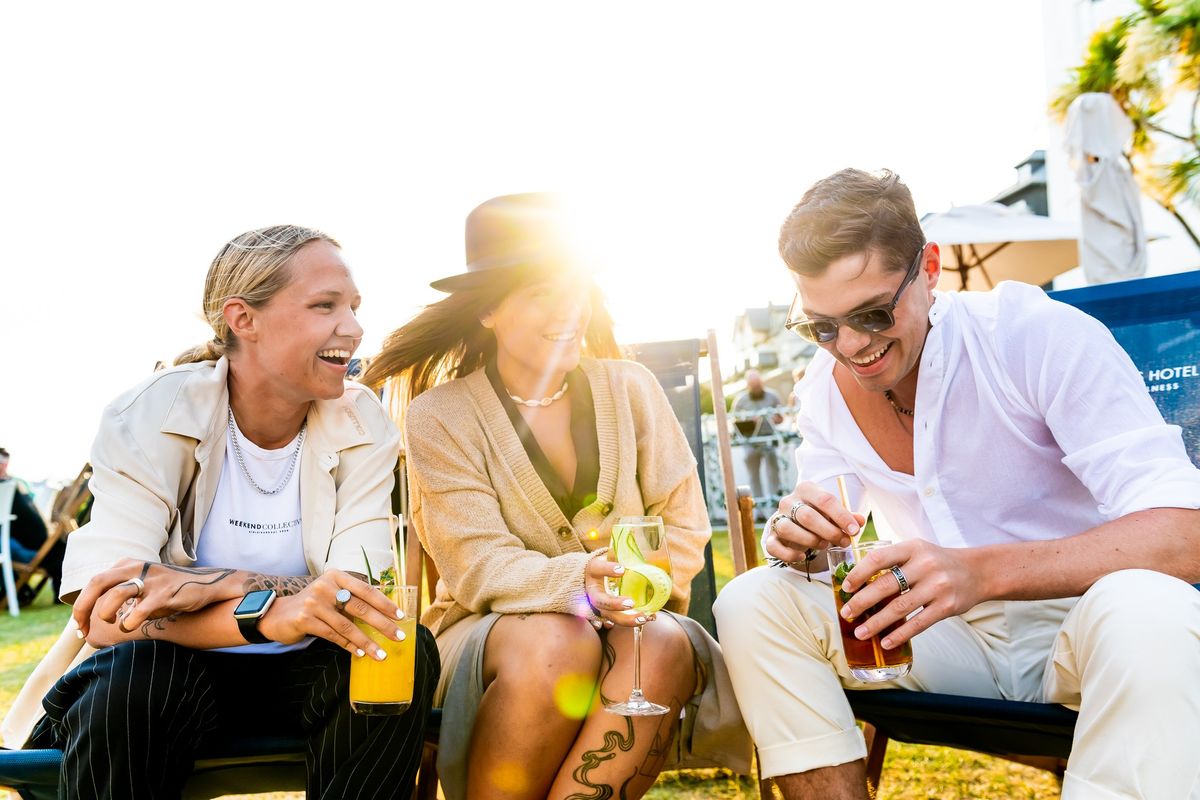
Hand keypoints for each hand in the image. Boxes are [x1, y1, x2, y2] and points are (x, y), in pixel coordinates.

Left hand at [75, 559, 239, 636]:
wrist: (205, 585)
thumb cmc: (167, 592)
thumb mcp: (140, 587)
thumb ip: (117, 594)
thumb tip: (89, 616)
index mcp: (126, 565)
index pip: (93, 583)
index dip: (81, 606)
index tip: (80, 628)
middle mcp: (136, 567)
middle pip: (97, 583)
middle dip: (83, 608)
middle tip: (83, 630)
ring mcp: (151, 579)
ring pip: (116, 594)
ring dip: (107, 613)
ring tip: (114, 623)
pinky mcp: (165, 593)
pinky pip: (140, 610)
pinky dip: (129, 622)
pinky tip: (131, 626)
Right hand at [258, 570, 405, 659]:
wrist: (278, 614)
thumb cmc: (314, 605)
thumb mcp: (332, 594)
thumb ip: (353, 599)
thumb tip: (385, 614)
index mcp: (337, 576)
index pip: (367, 590)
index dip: (385, 603)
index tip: (401, 616)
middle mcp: (326, 586)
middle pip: (360, 607)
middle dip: (382, 624)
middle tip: (399, 637)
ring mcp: (314, 602)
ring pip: (347, 626)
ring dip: (367, 642)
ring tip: (381, 654)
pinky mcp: (305, 619)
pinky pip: (333, 635)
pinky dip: (348, 646)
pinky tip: (360, 654)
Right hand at [584, 555, 653, 629]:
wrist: (582, 580)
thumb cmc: (599, 567)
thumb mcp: (604, 557)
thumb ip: (616, 554)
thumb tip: (636, 545)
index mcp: (592, 571)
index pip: (597, 568)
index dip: (608, 569)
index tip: (622, 569)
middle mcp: (591, 591)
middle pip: (600, 601)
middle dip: (615, 604)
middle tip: (631, 603)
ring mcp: (597, 606)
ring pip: (609, 616)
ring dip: (626, 619)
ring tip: (643, 618)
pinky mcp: (605, 615)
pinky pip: (618, 621)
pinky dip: (632, 621)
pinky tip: (647, 618)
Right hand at [763, 482, 863, 562]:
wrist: (795, 523)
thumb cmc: (819, 516)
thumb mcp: (834, 513)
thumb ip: (848, 517)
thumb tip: (860, 521)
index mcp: (806, 489)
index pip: (824, 500)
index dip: (842, 516)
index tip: (854, 530)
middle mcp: (788, 501)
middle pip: (807, 516)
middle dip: (829, 531)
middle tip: (844, 542)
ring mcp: (777, 518)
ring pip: (788, 529)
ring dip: (810, 540)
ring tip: (824, 545)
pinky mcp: (770, 537)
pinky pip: (774, 546)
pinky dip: (789, 554)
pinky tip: (803, 557)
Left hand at [838, 539, 981, 649]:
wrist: (977, 571)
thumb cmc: (937, 562)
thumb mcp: (917, 551)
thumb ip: (892, 560)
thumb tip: (857, 582)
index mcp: (913, 548)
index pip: (879, 558)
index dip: (859, 573)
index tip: (845, 587)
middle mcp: (925, 565)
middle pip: (885, 585)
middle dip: (861, 601)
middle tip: (846, 613)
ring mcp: (937, 587)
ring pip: (899, 608)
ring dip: (876, 623)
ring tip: (860, 632)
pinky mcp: (947, 606)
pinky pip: (918, 623)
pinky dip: (899, 635)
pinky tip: (885, 642)